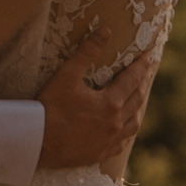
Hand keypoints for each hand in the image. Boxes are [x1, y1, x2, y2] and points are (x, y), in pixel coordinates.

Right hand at [34, 29, 155, 169]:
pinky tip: (123, 131)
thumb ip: (87, 52)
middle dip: (143, 83)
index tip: (148, 55)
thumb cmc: (50, 107)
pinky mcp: (99, 154)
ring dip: (138, 109)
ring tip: (139, 100)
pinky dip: (126, 133)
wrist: (37, 143)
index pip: (132, 79)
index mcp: (110, 103)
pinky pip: (121, 144)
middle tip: (146, 72)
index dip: (141, 65)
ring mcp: (108, 141)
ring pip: (133, 124)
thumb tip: (105, 31)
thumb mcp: (67, 75)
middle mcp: (115, 124)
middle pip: (137, 100)